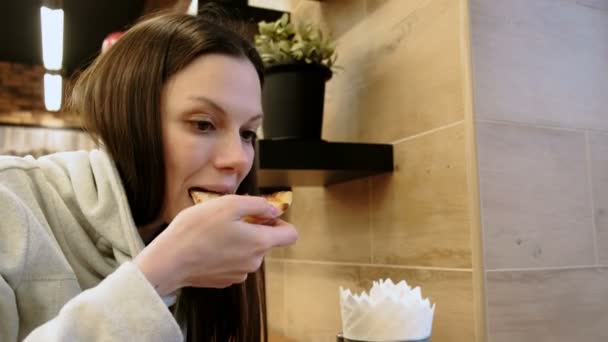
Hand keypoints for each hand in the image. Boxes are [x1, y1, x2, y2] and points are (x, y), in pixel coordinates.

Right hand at [134, 195, 297, 295]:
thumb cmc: (196, 230)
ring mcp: (239, 274)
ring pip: (248, 252)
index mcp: (260, 242)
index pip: (291, 235)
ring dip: (238, 241)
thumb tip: (274, 210)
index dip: (280, 222)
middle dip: (253, 229)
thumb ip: (257, 205)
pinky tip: (208, 246)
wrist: (169, 261)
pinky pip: (233, 263)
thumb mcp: (228, 204)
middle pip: (266, 242)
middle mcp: (254, 262)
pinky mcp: (224, 280)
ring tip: (215, 232)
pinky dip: (226, 253)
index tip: (263, 216)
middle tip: (229, 218)